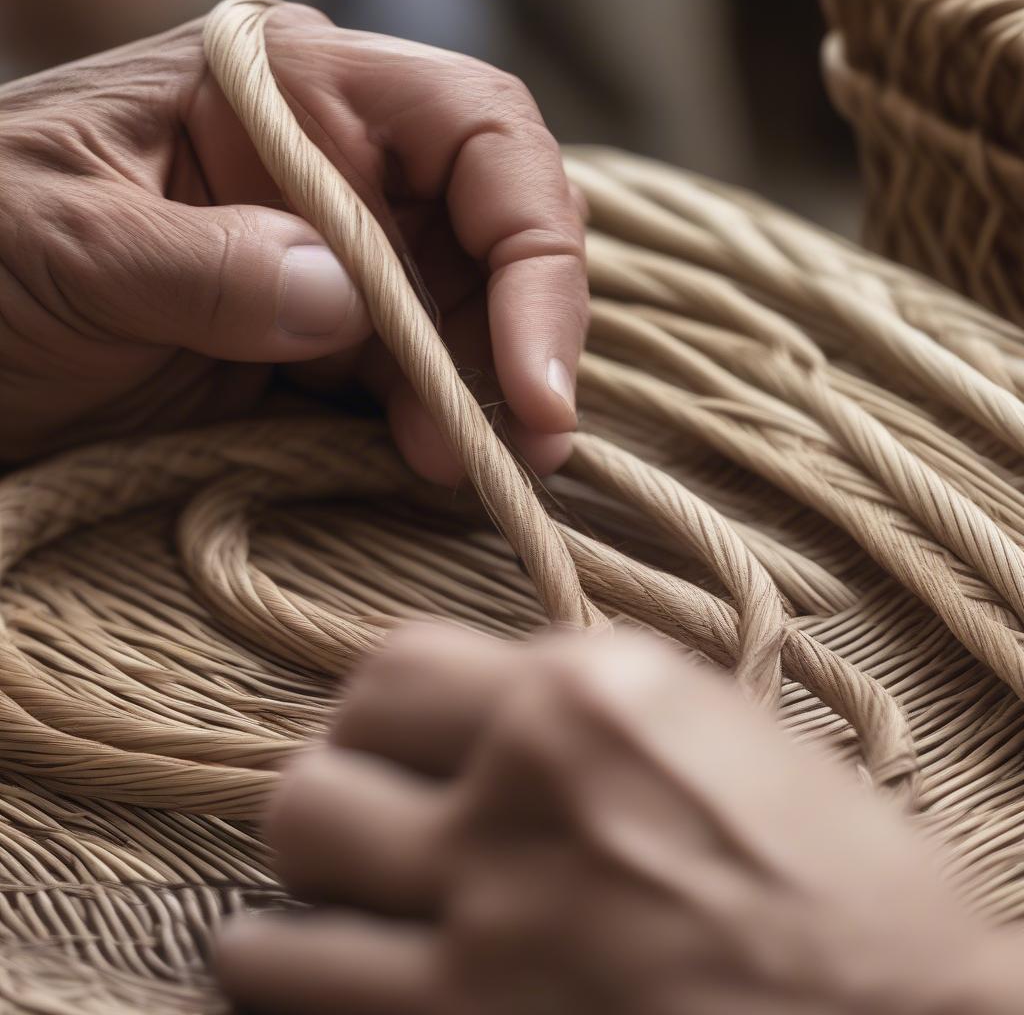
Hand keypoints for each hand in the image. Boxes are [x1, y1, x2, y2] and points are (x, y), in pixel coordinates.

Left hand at [0, 2, 584, 481]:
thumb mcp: (66, 243)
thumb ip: (205, 264)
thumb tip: (347, 300)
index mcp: (291, 93)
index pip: (476, 138)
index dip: (530, 249)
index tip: (530, 373)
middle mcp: (334, 169)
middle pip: (493, 235)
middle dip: (520, 339)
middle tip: (527, 443)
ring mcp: (330, 262)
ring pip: (462, 320)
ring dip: (480, 396)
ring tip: (468, 470)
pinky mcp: (317, 347)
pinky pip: (410, 379)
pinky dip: (434, 424)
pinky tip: (432, 464)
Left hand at [215, 625, 1021, 1014]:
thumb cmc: (832, 879)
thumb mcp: (706, 730)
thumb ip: (569, 707)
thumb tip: (455, 717)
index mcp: (596, 691)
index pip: (389, 667)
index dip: (378, 713)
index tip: (396, 747)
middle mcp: (532, 789)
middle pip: (317, 776)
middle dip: (335, 799)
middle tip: (372, 829)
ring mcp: (496, 929)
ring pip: (287, 886)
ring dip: (305, 897)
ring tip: (340, 910)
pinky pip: (291, 994)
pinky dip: (290, 978)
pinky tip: (329, 978)